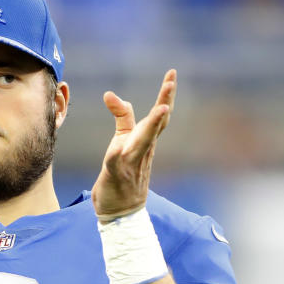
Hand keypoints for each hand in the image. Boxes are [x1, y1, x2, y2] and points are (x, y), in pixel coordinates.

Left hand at [91, 69, 175, 218]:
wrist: (120, 211)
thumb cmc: (124, 172)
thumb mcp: (123, 141)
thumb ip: (122, 117)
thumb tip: (111, 94)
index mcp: (146, 141)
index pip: (159, 115)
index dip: (166, 94)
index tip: (172, 73)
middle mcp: (144, 149)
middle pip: (157, 123)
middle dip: (164, 102)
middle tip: (171, 82)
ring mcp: (132, 162)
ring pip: (144, 140)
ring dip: (153, 125)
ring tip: (161, 110)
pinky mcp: (117, 174)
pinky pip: (118, 160)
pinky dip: (120, 153)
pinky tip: (118, 149)